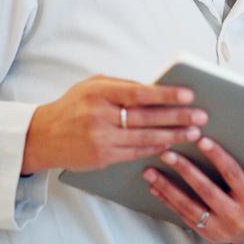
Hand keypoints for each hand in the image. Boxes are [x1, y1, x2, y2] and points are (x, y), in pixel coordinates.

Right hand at [22, 75, 204, 174]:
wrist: (41, 136)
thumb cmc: (73, 106)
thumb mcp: (92, 86)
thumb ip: (123, 86)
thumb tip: (158, 89)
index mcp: (98, 93)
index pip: (138, 93)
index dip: (165, 95)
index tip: (188, 95)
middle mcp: (99, 116)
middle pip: (146, 117)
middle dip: (178, 117)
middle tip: (201, 116)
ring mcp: (101, 139)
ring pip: (145, 138)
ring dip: (173, 135)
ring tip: (195, 132)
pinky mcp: (103, 157)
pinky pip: (136, 152)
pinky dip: (156, 148)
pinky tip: (172, 145)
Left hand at [144, 137, 243, 243]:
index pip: (234, 176)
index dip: (218, 158)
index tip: (203, 141)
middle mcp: (236, 216)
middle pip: (206, 190)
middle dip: (185, 170)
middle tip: (168, 152)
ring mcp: (219, 227)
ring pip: (188, 205)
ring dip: (167, 187)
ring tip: (151, 170)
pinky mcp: (206, 233)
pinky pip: (183, 215)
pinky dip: (167, 200)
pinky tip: (155, 187)